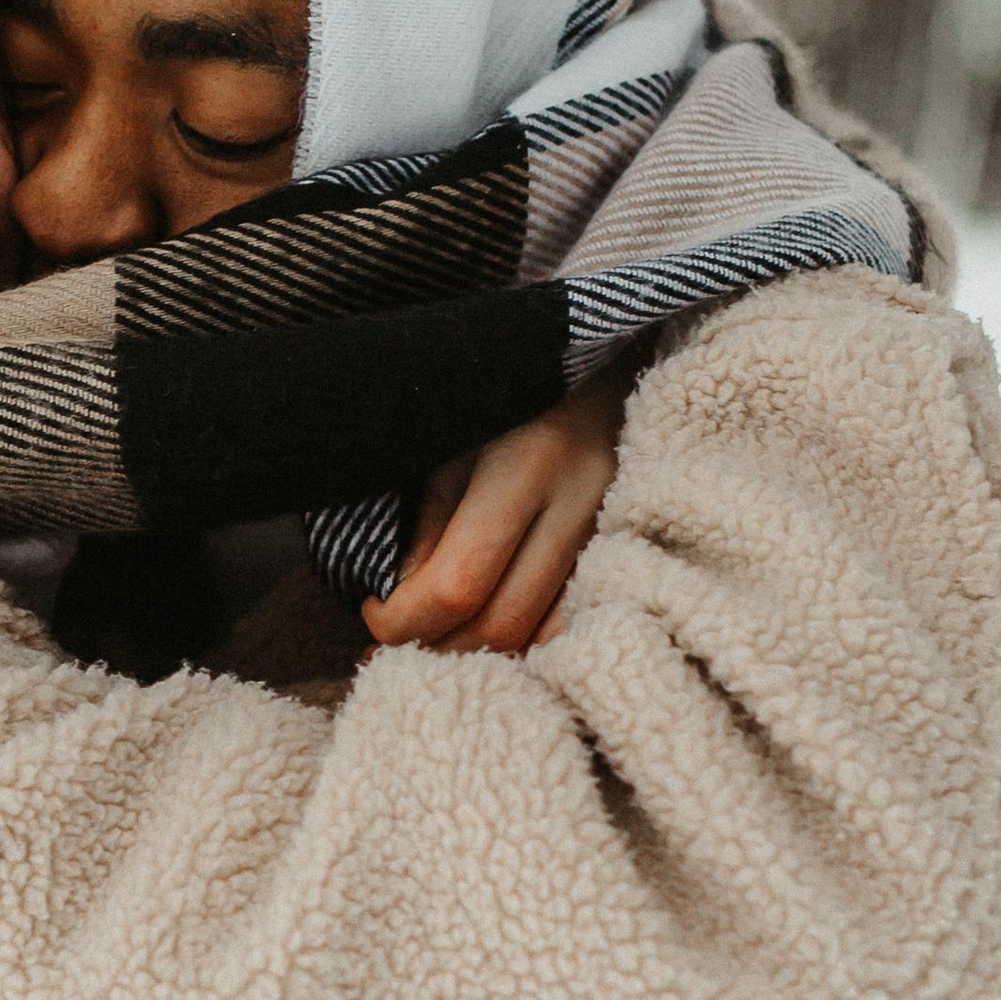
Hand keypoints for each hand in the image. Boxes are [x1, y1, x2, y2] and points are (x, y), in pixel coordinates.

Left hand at [363, 371, 630, 654]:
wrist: (602, 343)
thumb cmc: (504, 383)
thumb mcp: (448, 433)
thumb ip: (423, 522)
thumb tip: (398, 606)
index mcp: (528, 461)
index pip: (458, 584)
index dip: (402, 619)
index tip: (371, 609)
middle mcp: (581, 500)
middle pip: (503, 624)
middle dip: (436, 649)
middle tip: (392, 643)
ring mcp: (615, 526)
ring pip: (544, 636)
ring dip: (480, 656)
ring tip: (434, 645)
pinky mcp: (628, 542)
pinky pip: (577, 623)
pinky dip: (529, 644)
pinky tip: (487, 637)